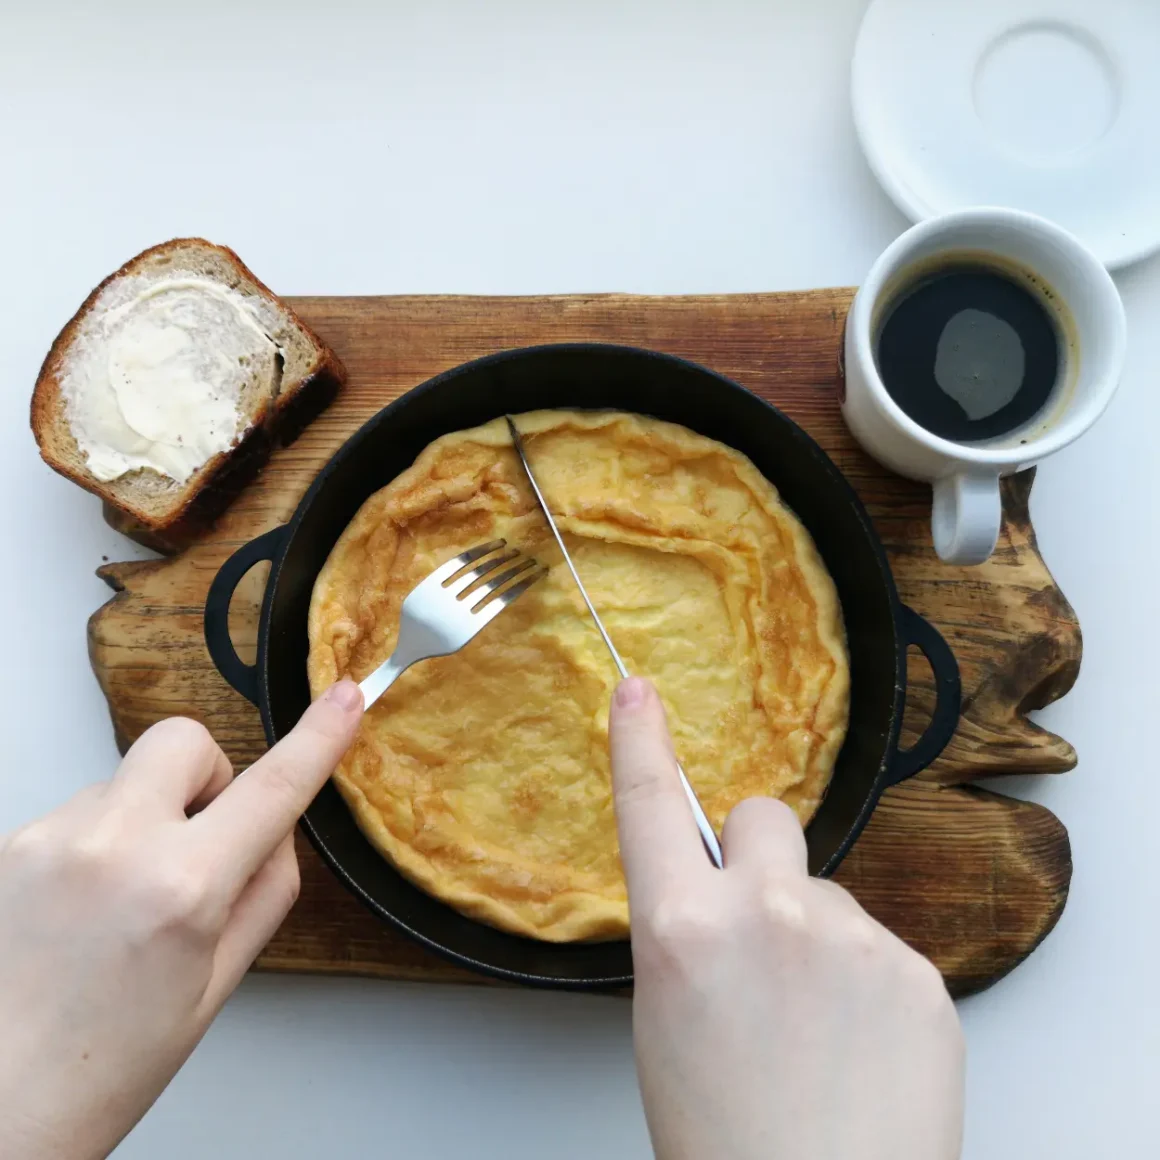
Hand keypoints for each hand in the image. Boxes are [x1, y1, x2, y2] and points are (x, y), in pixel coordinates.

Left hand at [0, 681, 362, 1159]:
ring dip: (144, 818)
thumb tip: (276, 830)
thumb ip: (264, 893)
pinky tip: (83, 908)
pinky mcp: (9, 844)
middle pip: (184, 740)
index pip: (273, 788)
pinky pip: (80, 811)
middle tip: (202, 833)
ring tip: (123, 903)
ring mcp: (48, 839)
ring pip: (126, 779)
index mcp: (179, 890)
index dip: (318, 737)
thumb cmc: (99, 1069)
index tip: (343, 699)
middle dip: (208, 773)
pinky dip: (98, 842)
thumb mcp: (216, 985)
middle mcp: (110, 847)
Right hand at [610, 677, 963, 1159]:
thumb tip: (717, 896)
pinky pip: (877, 942)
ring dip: (815, 935)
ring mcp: (851, 937)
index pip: (651, 806)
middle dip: (757, 858)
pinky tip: (858, 1045)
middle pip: (763, 818)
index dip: (639, 740)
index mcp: (683, 930)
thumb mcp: (666, 1021)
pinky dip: (866, 981)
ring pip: (823, 892)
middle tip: (760, 930)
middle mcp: (767, 913)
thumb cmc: (724, 1141)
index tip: (638, 690)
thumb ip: (689, 935)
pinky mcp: (917, 969)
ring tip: (815, 1026)